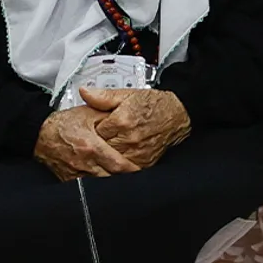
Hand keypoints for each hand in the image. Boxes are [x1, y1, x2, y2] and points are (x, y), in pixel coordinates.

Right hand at [34, 103, 139, 182]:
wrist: (40, 133)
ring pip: (101, 186)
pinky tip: (105, 185)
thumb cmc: (64, 124)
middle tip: (136, 178)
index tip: (141, 171)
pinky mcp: (70, 180)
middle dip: (125, 180)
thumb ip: (109, 117)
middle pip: (112, 179)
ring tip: (123, 182)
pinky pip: (88, 188)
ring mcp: (76, 174)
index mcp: (92, 146)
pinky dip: (98, 188)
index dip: (132, 170)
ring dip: (112, 185)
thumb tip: (127, 122)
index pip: (118, 164)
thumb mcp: (89, 114)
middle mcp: (85, 163)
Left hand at [77, 87, 191, 173]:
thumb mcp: (127, 94)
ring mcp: (137, 153)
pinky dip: (119, 165)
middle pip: (101, 148)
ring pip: (111, 161)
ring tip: (107, 150)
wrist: (178, 114)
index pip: (94, 132)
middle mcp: (129, 138)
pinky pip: (124, 169)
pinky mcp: (144, 163)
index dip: (92, 130)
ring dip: (107, 157)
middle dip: (98, 145)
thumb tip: (84, 93)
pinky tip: (118, 158)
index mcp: (122, 120)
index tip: (92, 129)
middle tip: (98, 140)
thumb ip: (103, 96)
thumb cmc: (154, 104)